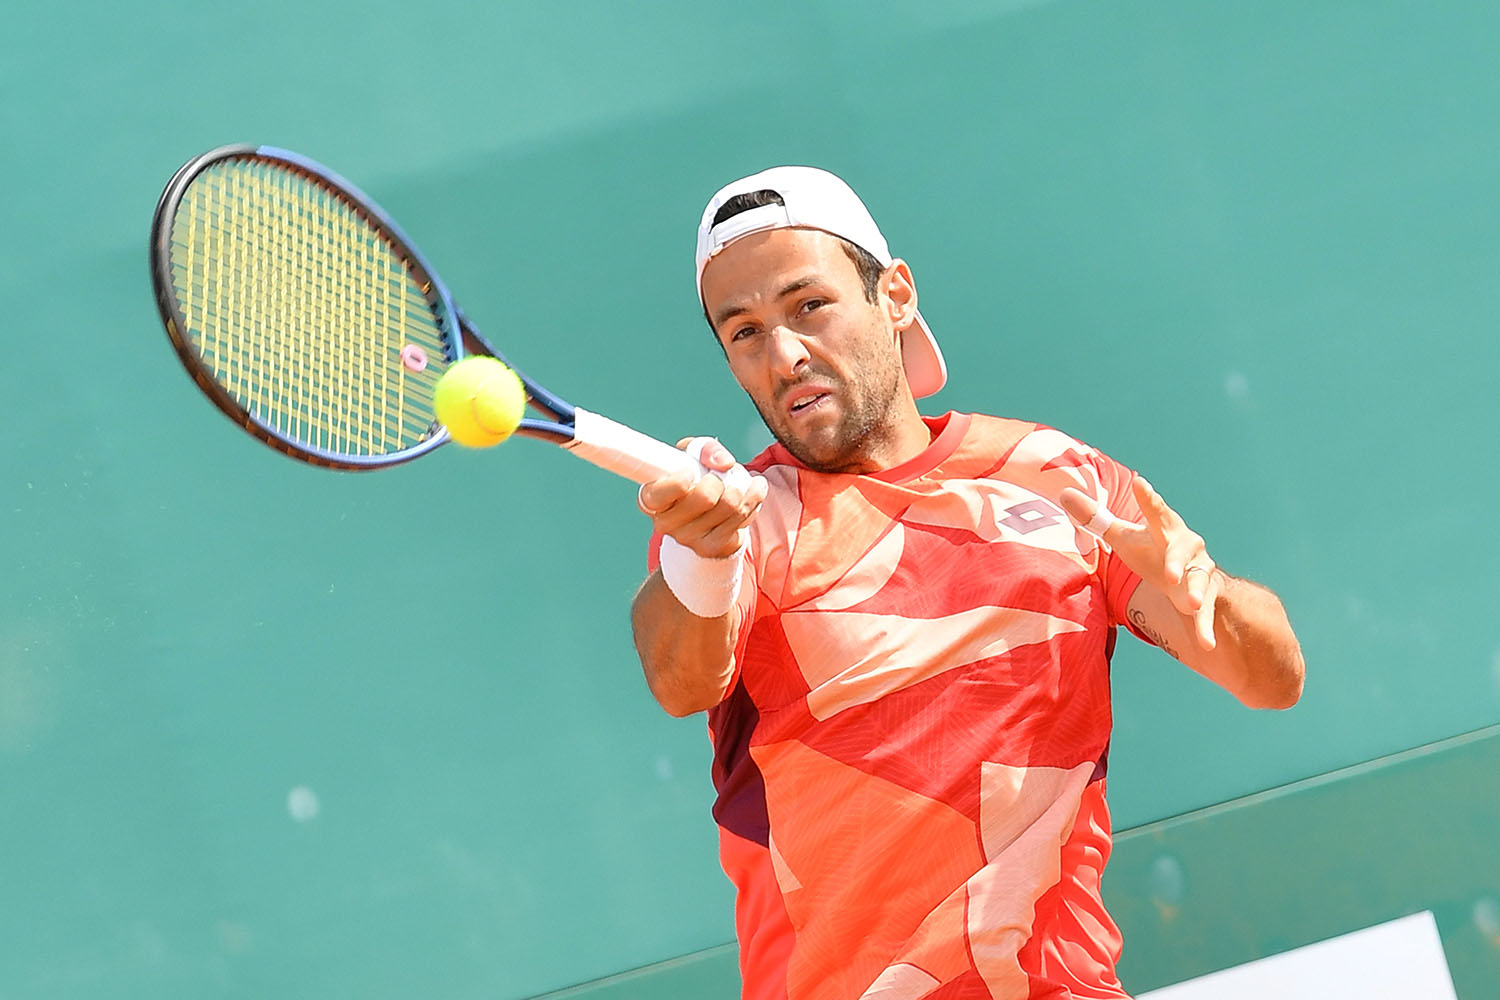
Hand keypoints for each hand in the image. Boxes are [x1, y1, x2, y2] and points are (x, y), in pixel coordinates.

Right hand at [637, 437, 767, 558]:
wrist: (706, 516)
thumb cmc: (694, 479)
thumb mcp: (693, 456)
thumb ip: (705, 449)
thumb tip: (724, 463)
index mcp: (651, 499)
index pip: (660, 493)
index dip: (678, 482)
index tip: (691, 472)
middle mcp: (665, 523)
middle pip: (704, 497)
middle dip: (719, 480)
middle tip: (718, 477)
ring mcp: (689, 539)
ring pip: (729, 506)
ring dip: (740, 488)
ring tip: (739, 482)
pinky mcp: (713, 548)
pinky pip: (742, 518)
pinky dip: (753, 499)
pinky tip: (754, 491)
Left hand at [1059, 476, 1221, 649]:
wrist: (1188, 576)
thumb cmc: (1151, 550)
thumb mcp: (1123, 537)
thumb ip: (1096, 518)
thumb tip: (1064, 493)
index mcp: (1165, 528)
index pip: (1156, 511)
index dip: (1148, 499)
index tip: (1140, 484)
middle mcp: (1187, 548)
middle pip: (1182, 551)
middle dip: (1177, 562)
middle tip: (1169, 575)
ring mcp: (1198, 573)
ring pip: (1200, 581)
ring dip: (1197, 593)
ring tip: (1193, 605)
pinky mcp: (1205, 599)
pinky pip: (1206, 615)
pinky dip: (1205, 628)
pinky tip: (1206, 644)